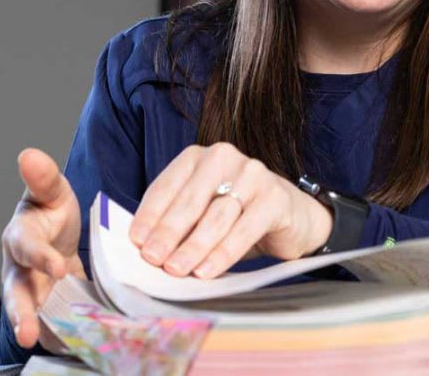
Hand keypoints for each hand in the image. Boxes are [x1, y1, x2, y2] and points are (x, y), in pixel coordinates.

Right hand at [0, 147, 85, 349]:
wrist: (57, 234)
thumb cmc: (50, 212)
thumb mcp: (52, 192)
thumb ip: (43, 178)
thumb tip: (29, 153)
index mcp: (20, 238)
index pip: (26, 248)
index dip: (40, 257)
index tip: (57, 267)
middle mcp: (22, 271)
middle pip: (17, 295)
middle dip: (21, 315)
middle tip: (27, 334)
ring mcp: (36, 294)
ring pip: (34, 317)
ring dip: (43, 333)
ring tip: (55, 347)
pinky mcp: (53, 309)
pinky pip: (58, 327)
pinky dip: (68, 338)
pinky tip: (87, 348)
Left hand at [127, 142, 332, 278]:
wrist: (292, 217)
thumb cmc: (237, 216)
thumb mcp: (203, 212)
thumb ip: (177, 221)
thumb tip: (145, 248)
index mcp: (198, 157)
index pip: (166, 185)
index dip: (150, 215)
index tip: (136, 242)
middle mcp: (224, 158)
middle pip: (190, 201)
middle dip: (168, 233)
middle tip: (152, 259)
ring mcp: (253, 174)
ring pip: (216, 216)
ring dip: (193, 246)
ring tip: (176, 269)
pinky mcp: (275, 196)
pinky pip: (244, 229)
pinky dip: (223, 253)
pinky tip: (207, 271)